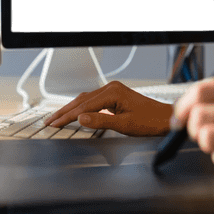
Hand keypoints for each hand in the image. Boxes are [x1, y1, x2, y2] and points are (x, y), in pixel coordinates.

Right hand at [45, 81, 172, 135]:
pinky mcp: (114, 96)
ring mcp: (113, 91)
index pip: (83, 105)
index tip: (54, 123)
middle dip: (64, 111)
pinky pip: (92, 101)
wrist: (165, 118)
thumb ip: (101, 121)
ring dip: (70, 109)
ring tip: (56, 118)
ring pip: (85, 99)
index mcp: (113, 92)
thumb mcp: (124, 125)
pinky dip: (81, 108)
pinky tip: (74, 113)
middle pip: (81, 100)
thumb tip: (80, 118)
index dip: (67, 116)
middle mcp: (111, 88)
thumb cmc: (150, 121)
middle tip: (49, 121)